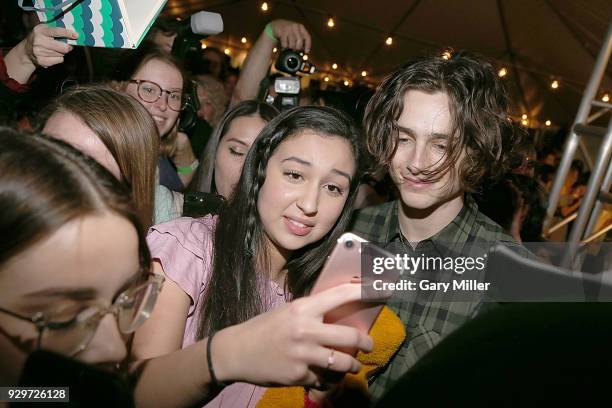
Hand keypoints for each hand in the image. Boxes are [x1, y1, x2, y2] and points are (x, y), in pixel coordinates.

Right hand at [24, 24, 77, 67]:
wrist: (27, 50)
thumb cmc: (40, 38)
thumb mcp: (45, 29)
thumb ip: (57, 30)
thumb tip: (74, 34)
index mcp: (40, 30)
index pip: (56, 31)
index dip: (67, 33)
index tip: (76, 35)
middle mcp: (39, 41)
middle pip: (63, 47)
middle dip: (68, 46)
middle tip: (67, 45)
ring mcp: (39, 52)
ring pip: (62, 54)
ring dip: (62, 52)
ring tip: (55, 49)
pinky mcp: (42, 61)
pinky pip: (59, 60)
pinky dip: (59, 58)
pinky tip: (52, 54)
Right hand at [213, 283, 372, 386]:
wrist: (237, 352)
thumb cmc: (264, 328)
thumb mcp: (288, 312)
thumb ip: (312, 312)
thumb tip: (340, 312)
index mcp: (303, 309)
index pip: (339, 296)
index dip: (362, 292)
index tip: (379, 291)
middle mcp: (305, 330)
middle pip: (350, 336)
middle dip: (366, 343)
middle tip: (369, 345)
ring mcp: (303, 355)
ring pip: (342, 362)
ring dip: (352, 365)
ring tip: (353, 365)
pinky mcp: (299, 375)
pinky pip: (324, 378)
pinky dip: (327, 378)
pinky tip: (324, 375)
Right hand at [270, 19, 311, 52]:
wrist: (277, 25)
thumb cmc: (288, 31)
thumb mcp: (296, 32)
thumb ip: (300, 40)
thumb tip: (304, 51)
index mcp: (301, 27)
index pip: (307, 37)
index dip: (308, 46)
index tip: (306, 52)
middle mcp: (295, 27)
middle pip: (300, 41)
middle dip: (297, 48)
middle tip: (295, 49)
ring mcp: (289, 29)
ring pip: (292, 44)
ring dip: (290, 47)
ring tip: (289, 46)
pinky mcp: (282, 32)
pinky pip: (285, 44)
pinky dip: (285, 47)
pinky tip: (284, 44)